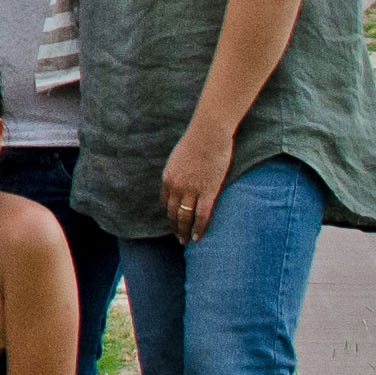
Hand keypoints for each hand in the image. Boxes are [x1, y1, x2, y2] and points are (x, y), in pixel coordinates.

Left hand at [157, 124, 233, 242]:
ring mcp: (191, 190)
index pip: (166, 201)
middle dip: (175, 226)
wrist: (209, 133)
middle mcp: (176, 186)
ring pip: (185, 217)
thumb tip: (184, 177)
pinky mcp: (208, 192)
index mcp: (168, 177)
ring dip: (185, 231)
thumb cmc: (198, 141)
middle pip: (172, 213)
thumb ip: (180, 170)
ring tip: (186, 241)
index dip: (170, 213)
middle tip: (178, 237)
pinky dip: (199, 228)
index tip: (175, 220)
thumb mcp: (180, 157)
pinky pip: (202, 216)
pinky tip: (198, 237)